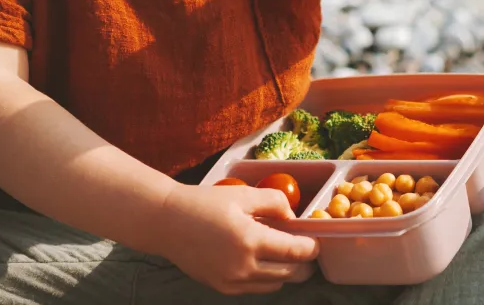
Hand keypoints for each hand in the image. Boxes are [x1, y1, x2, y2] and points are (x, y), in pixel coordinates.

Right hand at [154, 183, 319, 294]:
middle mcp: (243, 267)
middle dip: (303, 263)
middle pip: (290, 273)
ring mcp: (232, 281)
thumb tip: (293, 217)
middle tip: (307, 250)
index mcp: (250, 240)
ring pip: (275, 284)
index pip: (295, 253)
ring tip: (285, 255)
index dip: (312, 248)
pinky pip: (255, 289)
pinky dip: (266, 278)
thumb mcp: (243, 194)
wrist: (167, 223)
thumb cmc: (205, 204)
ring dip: (286, 272)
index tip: (316, 241)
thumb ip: (275, 202)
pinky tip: (263, 262)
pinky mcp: (222, 288)